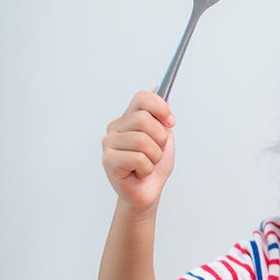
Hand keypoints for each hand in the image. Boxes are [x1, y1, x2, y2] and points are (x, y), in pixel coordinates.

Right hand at [103, 91, 177, 212]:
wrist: (148, 192)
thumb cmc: (154, 166)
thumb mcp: (164, 136)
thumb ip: (161, 114)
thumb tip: (159, 87)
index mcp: (128, 118)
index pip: (142, 98)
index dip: (160, 107)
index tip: (171, 121)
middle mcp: (116, 127)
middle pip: (143, 119)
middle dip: (160, 138)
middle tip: (157, 150)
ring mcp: (109, 143)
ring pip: (142, 140)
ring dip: (155, 156)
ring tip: (149, 163)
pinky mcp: (108, 160)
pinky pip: (138, 158)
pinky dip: (147, 168)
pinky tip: (140, 172)